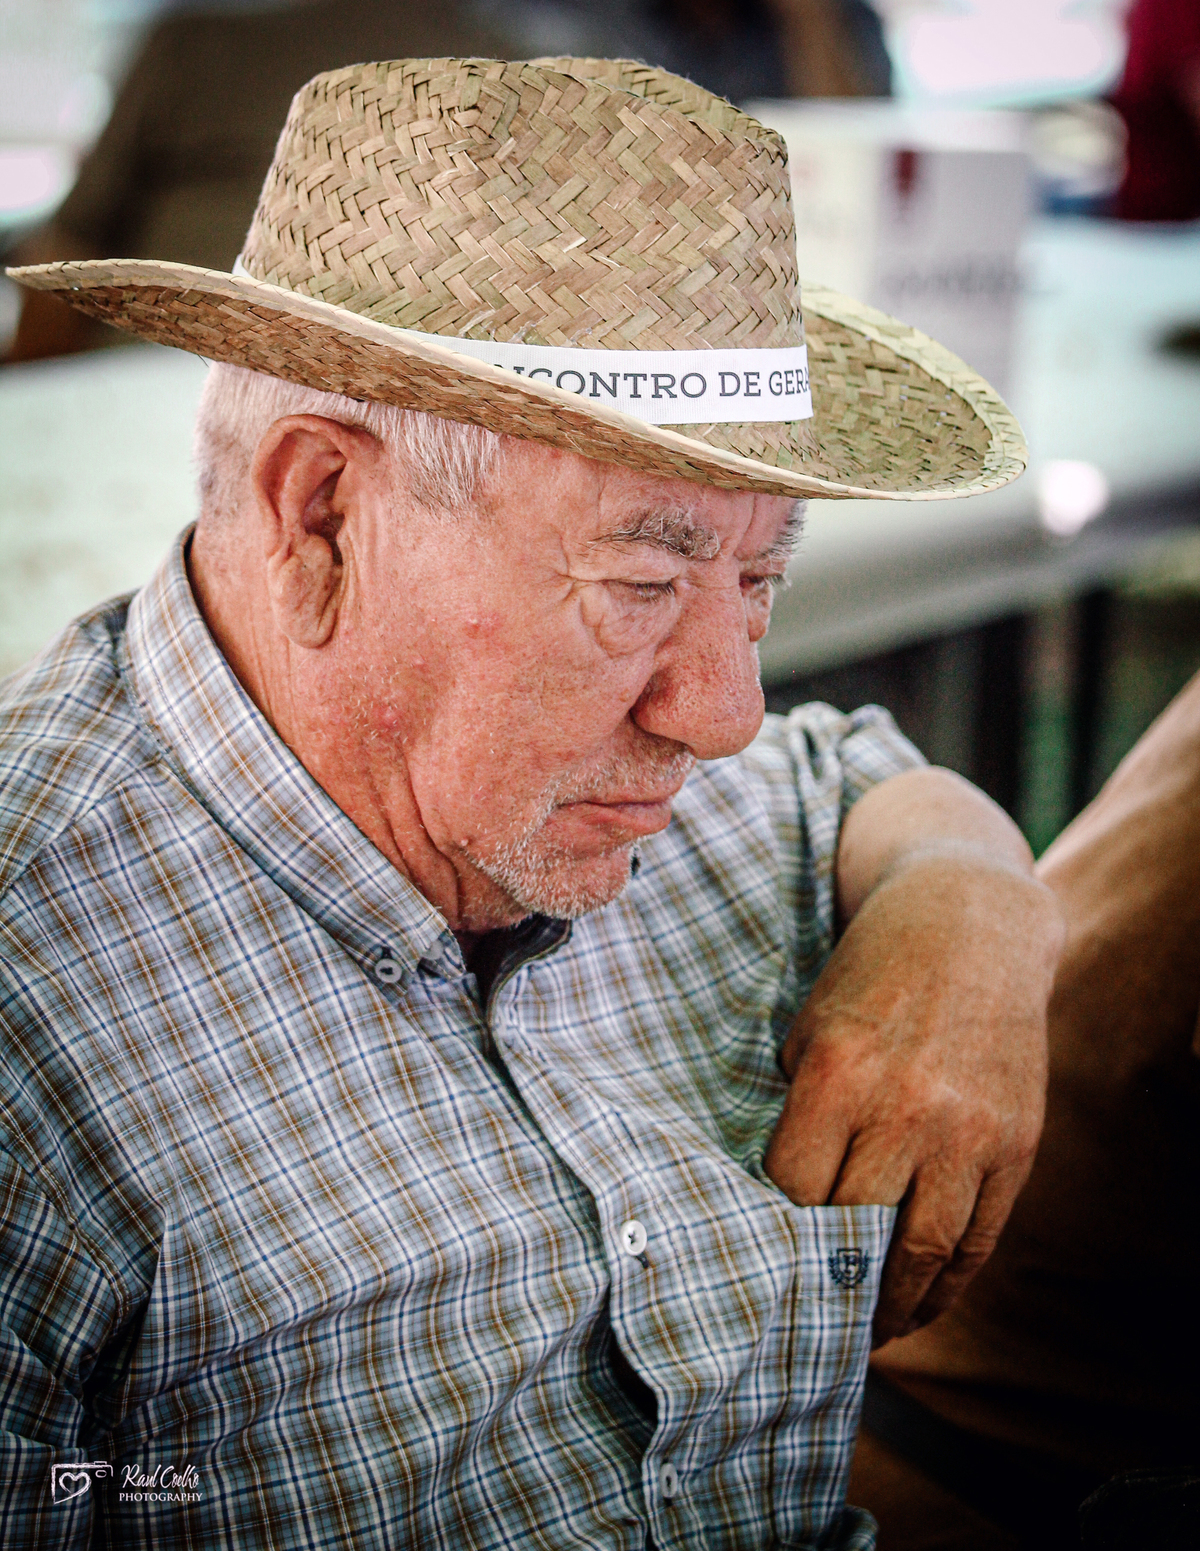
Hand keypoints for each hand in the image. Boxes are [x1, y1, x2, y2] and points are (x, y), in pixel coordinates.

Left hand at [763, 852, 1061, 1343]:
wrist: (970, 924)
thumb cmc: (871, 977)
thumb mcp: (810, 1025)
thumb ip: (798, 1109)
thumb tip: (776, 1204)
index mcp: (837, 1073)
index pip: (791, 1189)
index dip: (772, 1230)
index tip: (758, 1255)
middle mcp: (904, 1108)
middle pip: (853, 1231)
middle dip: (824, 1284)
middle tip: (801, 1319)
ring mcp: (967, 1131)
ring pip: (922, 1252)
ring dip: (890, 1306)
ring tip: (863, 1332)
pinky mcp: (1015, 1145)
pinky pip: (979, 1238)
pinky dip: (948, 1283)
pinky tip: (922, 1302)